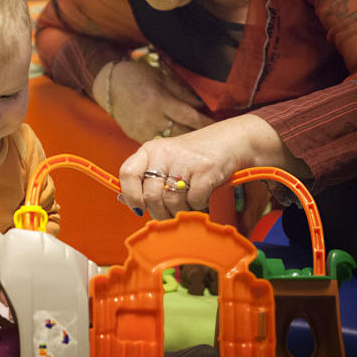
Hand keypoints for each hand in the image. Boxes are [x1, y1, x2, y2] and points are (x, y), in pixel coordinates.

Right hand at [94, 58, 213, 142]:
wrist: (108, 85)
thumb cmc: (135, 76)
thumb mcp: (161, 78)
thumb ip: (182, 92)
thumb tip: (200, 104)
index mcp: (159, 101)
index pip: (189, 116)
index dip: (204, 121)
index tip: (216, 123)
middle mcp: (151, 118)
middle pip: (181, 132)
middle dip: (197, 134)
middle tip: (211, 135)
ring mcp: (142, 129)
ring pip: (170, 142)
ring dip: (183, 142)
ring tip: (196, 142)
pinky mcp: (135, 136)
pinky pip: (157, 143)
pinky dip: (168, 143)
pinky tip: (176, 142)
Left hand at [118, 114, 308, 219]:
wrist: (232, 141)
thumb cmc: (194, 155)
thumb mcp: (166, 160)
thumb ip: (145, 178)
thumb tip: (124, 200)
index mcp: (150, 150)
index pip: (127, 174)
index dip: (130, 195)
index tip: (139, 208)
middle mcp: (164, 153)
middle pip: (151, 196)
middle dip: (159, 212)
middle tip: (168, 214)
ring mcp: (184, 161)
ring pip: (172, 202)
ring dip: (179, 211)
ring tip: (186, 205)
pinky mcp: (205, 170)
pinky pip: (194, 201)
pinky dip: (198, 205)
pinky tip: (201, 196)